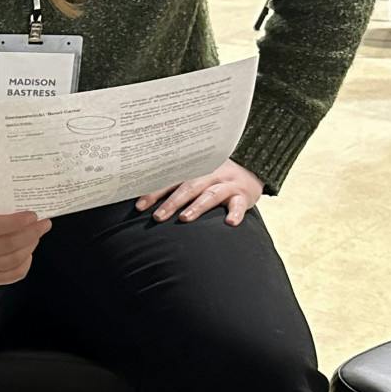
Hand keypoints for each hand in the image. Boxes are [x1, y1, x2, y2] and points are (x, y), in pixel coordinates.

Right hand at [0, 188, 50, 285]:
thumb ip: (1, 198)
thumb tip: (27, 204)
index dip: (18, 221)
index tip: (33, 215)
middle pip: (8, 244)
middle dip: (31, 233)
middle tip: (44, 223)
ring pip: (15, 259)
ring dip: (31, 245)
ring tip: (36, 234)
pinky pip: (15, 273)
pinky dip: (26, 261)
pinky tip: (26, 249)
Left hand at [136, 160, 261, 224]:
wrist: (252, 168)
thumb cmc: (214, 179)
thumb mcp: (195, 177)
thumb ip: (174, 186)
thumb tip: (141, 202)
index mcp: (195, 170)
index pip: (171, 180)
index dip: (155, 192)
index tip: (139, 206)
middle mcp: (210, 175)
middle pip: (189, 187)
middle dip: (172, 202)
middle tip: (157, 217)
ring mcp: (228, 184)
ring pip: (211, 194)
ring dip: (198, 206)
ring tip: (185, 218)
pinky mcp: (244, 195)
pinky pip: (240, 205)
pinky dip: (235, 213)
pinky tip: (230, 223)